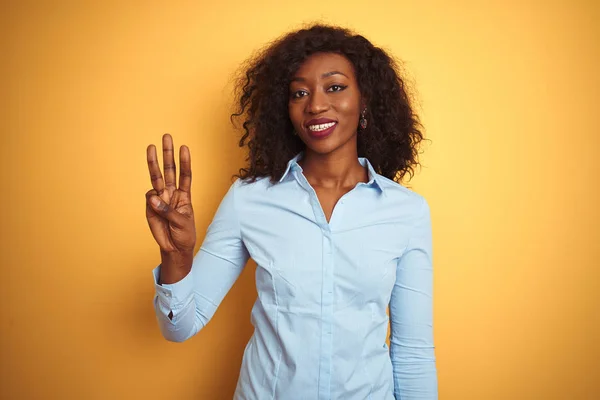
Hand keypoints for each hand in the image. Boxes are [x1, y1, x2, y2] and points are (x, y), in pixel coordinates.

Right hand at [145, 133, 195, 254]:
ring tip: (151, 147)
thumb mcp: (181, 222)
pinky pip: (149, 197)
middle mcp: (172, 193)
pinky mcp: (150, 206)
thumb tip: (152, 197)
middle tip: (167, 136)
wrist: (174, 248)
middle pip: (170, 170)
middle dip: (168, 154)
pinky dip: (151, 199)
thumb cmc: (183, 234)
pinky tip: (155, 207)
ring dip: (154, 162)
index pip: (185, 175)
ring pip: (157, 177)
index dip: (185, 161)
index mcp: (184, 195)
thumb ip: (167, 210)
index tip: (184, 147)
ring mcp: (160, 198)